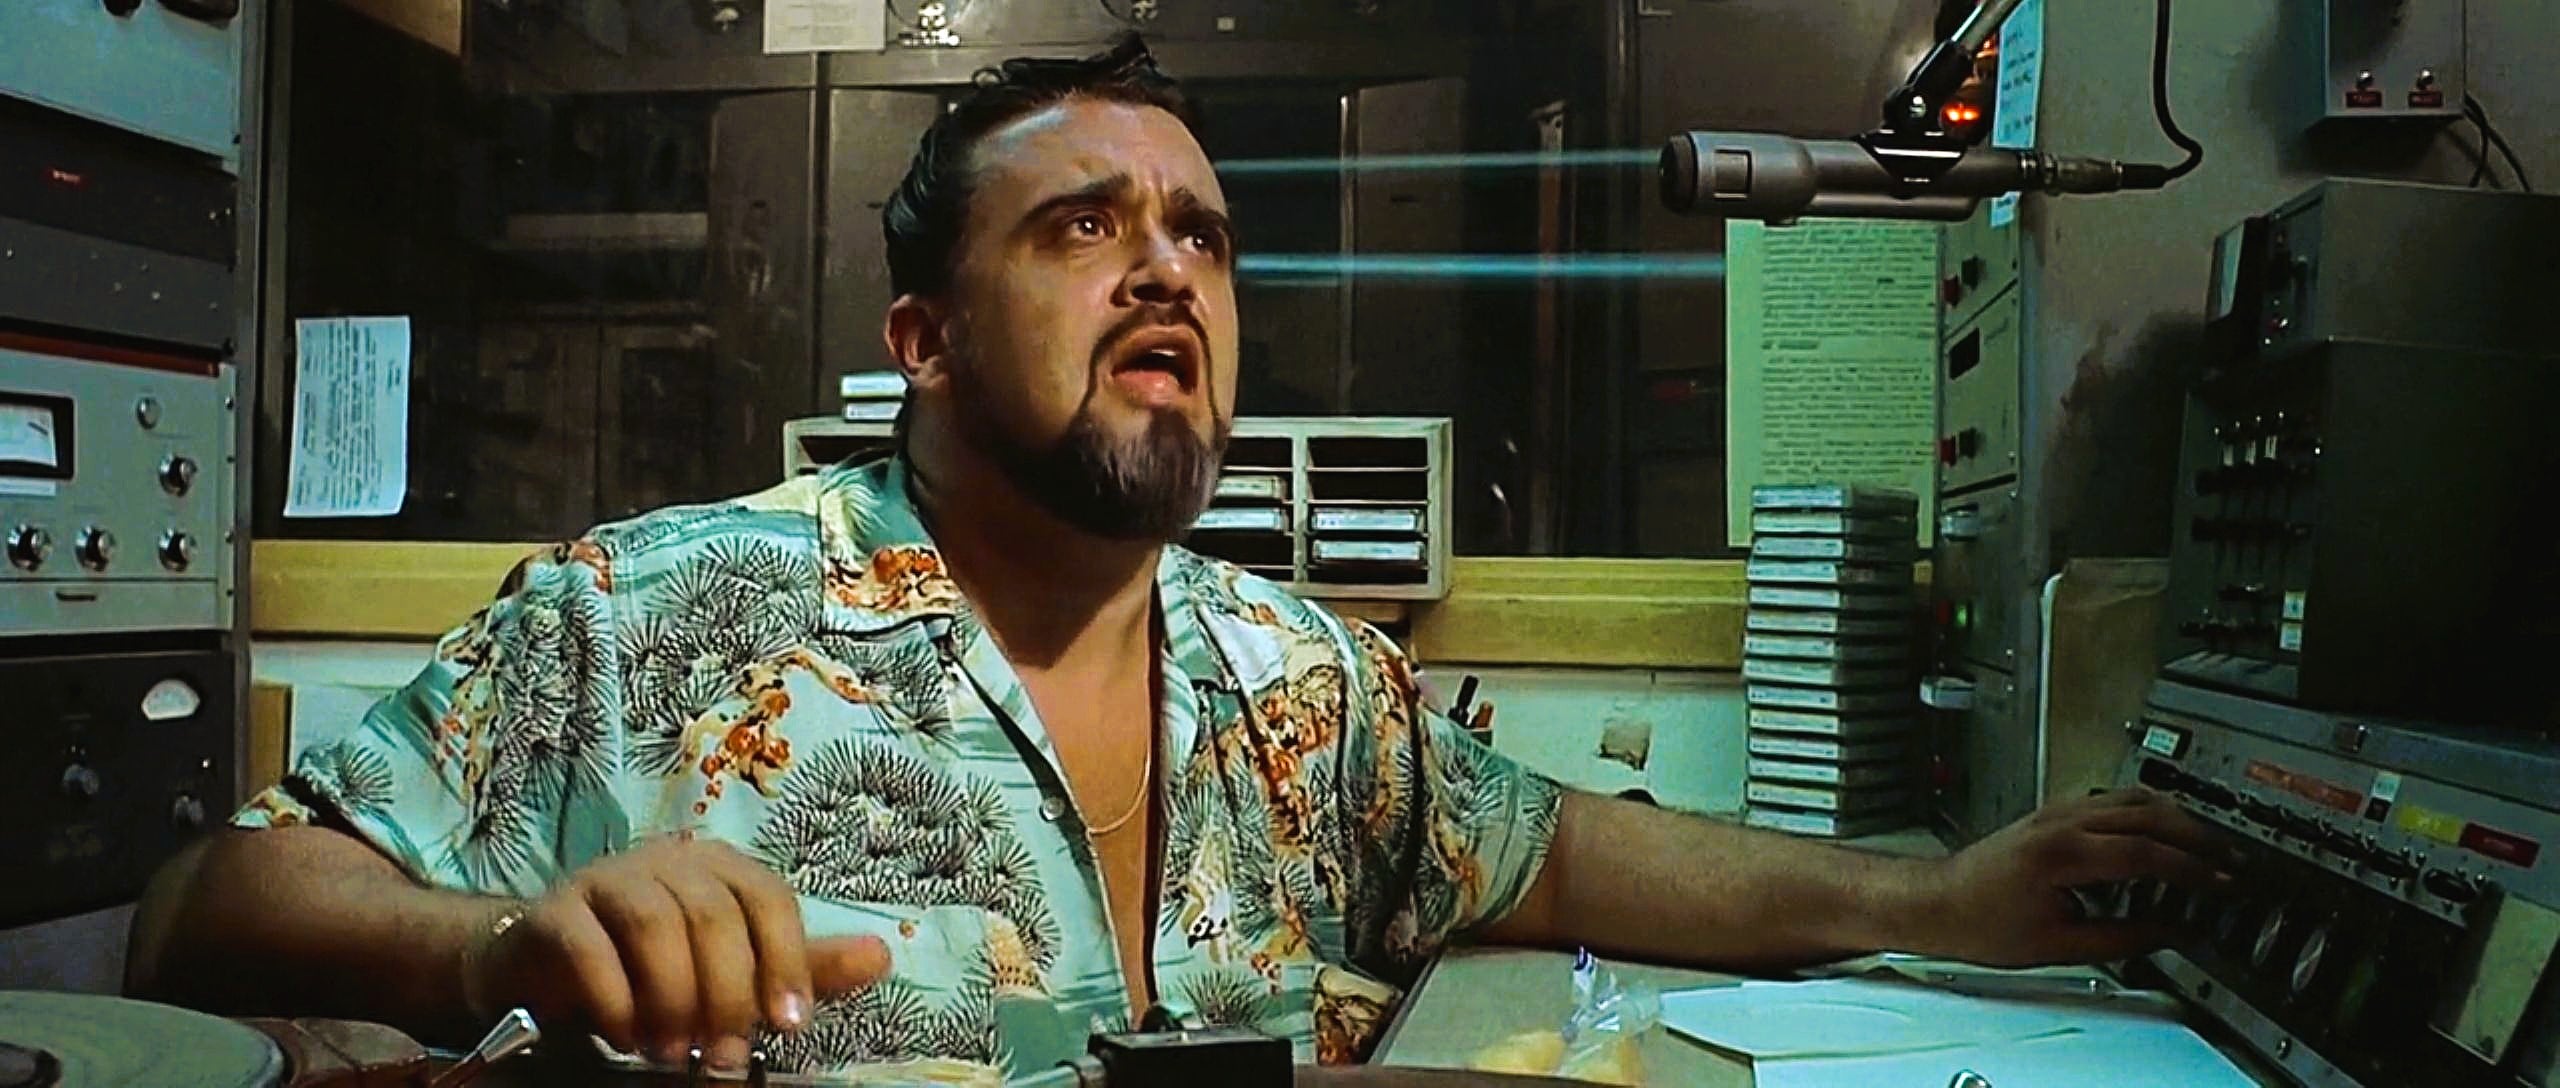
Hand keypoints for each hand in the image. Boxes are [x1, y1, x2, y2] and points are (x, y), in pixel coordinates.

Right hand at [459, 835, 890, 1068]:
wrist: (545, 970)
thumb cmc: (655, 968)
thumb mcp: (734, 970)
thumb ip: (801, 966)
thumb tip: (881, 957)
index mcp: (721, 867)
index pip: (768, 899)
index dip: (786, 960)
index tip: (789, 1025)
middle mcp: (668, 860)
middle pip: (713, 914)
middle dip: (726, 994)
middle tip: (724, 1057)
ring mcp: (608, 878)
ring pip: (654, 923)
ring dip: (672, 996)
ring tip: (673, 1053)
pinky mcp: (555, 911)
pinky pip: (589, 946)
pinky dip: (615, 998)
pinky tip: (625, 1035)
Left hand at [1912, 788, 2238, 966]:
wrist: (1937, 902)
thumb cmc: (1981, 923)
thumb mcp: (2058, 945)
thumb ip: (2122, 939)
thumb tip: (2170, 934)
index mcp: (2063, 855)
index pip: (2146, 852)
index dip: (2192, 869)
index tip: (2221, 882)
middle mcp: (2061, 823)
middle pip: (2148, 814)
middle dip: (2197, 836)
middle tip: (2230, 858)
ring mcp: (2056, 812)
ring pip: (2132, 798)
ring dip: (2176, 818)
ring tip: (2207, 844)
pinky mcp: (2052, 814)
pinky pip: (2111, 800)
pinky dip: (2146, 812)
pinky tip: (2161, 830)